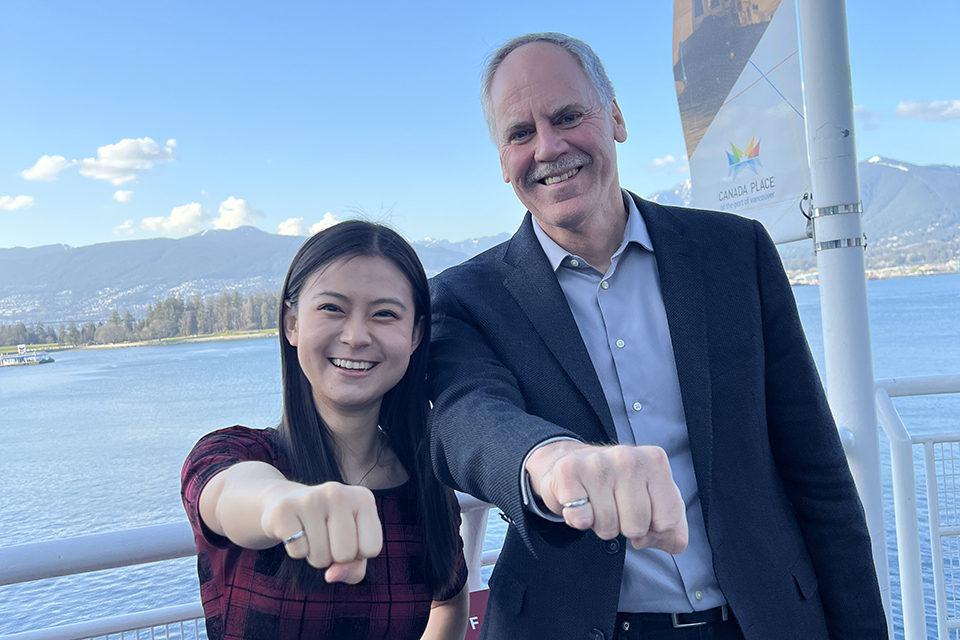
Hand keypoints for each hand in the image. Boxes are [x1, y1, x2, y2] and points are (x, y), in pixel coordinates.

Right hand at [261, 481, 382, 583]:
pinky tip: (296, 532)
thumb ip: (353, 571)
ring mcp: (311, 498)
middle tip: (326, 538)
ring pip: (321, 557)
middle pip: (346, 554)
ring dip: (315, 556)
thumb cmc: (329, 530)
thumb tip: (331, 575)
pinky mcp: (285, 508)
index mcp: (364, 498)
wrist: (289, 503)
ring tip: (311, 534)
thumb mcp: (352, 548)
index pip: (372, 548)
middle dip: (334, 557)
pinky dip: (297, 551)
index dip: (358, 554)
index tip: (348, 539)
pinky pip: (298, 552)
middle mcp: (339, 493)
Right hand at [526, 441, 687, 552]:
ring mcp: (597, 462)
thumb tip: (669, 542)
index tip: (642, 512)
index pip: (667, 520)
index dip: (653, 528)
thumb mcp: (654, 500)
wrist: (575, 465)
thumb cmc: (618, 485)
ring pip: (608, 526)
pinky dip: (578, 519)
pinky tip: (580, 501)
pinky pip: (580, 519)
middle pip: (637, 526)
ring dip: (600, 524)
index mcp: (654, 461)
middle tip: (615, 507)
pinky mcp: (569, 471)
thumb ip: (673, 528)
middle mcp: (627, 457)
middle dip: (624, 527)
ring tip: (596, 504)